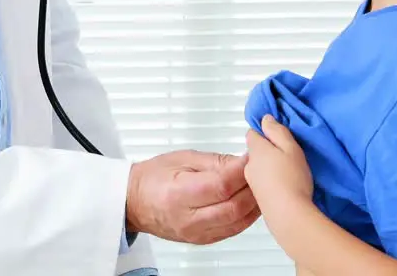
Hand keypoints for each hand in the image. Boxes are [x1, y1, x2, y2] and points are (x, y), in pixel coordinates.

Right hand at [125, 149, 259, 244]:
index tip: (252, 157)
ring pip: (238, 221)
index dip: (242, 170)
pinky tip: (250, 202)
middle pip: (234, 206)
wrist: (135, 202)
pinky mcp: (203, 240)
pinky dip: (247, 215)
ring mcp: (196, 232)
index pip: (221, 185)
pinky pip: (233, 230)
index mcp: (179, 193)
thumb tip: (242, 162)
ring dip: (254, 203)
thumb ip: (215, 161)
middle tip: (260, 170)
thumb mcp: (183, 158)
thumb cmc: (154, 177)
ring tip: (259, 185)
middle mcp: (188, 218)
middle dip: (252, 186)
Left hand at [245, 114, 313, 214]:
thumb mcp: (290, 147)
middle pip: (256, 152)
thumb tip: (265, 119)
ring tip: (290, 173)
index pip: (253, 133)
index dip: (265, 132)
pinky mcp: (259, 199)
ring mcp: (252, 184)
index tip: (279, 136)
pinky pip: (264, 183)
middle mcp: (249, 166)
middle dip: (269, 151)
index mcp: (256, 150)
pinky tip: (287, 187)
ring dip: (271, 168)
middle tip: (288, 155)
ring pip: (260, 168)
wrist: (289, 216)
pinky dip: (273, 182)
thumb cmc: (292, 178)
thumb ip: (277, 131)